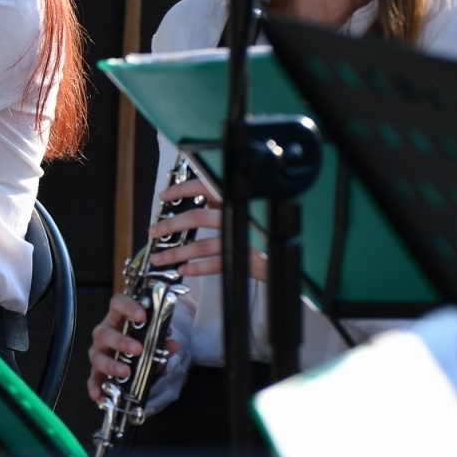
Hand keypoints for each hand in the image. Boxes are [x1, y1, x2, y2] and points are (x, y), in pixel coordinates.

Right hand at [86, 291, 179, 402]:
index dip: (128, 307)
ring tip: (125, 372)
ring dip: (111, 364)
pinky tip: (99, 395)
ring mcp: (99, 352)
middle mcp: (104, 333)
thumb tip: (172, 345)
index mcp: (118, 318)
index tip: (141, 316)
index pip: (118, 304)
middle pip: (105, 333)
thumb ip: (162, 342)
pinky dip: (95, 386)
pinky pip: (93, 379)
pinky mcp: (96, 371)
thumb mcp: (154, 340)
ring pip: (97, 355)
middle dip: (121, 341)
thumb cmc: (140, 341)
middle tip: (138, 349)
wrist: (135, 357)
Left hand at [142, 176, 267, 281]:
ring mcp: (246, 240)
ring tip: (160, 258)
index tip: (164, 197)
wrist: (302, 257)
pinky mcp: (250, 261)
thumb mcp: (251, 210)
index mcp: (241, 200)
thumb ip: (228, 205)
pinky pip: (218, 264)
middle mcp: (242, 217)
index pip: (207, 186)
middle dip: (171, 225)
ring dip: (177, 252)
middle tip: (154, 231)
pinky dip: (198, 268)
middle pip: (199, 217)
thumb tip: (199, 201)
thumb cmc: (271, 232)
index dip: (183, 190)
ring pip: (204, 245)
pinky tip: (184, 270)